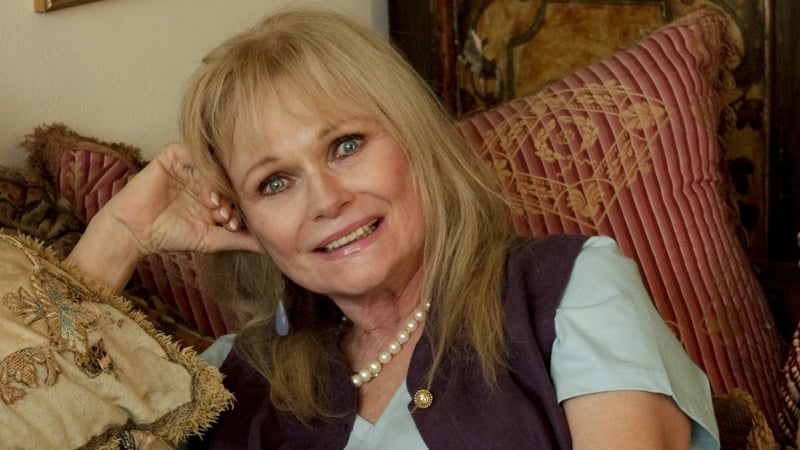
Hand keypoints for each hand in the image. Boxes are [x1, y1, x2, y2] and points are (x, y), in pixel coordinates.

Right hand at [104, 142, 260, 255]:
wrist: (136, 232)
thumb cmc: (172, 235)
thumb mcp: (213, 239)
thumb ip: (240, 239)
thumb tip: (268, 246)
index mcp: (216, 191)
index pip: (237, 190)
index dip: (239, 207)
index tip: (235, 226)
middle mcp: (205, 176)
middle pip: (228, 177)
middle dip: (231, 199)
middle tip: (227, 218)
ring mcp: (190, 165)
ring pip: (215, 167)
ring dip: (219, 188)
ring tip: (216, 209)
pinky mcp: (172, 156)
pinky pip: (194, 155)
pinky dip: (203, 174)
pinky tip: (204, 194)